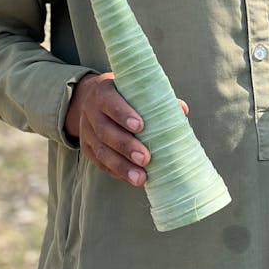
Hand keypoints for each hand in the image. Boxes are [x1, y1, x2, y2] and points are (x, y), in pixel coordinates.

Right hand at [65, 73, 188, 186]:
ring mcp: (86, 131)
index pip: (110, 102)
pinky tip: (131, 179)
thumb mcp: (133, 89)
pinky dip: (116, 172)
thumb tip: (181, 110)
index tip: (141, 126)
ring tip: (140, 178)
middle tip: (145, 158)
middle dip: (126, 146)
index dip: (123, 114)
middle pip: (105, 131)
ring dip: (121, 166)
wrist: (92, 99)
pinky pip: (100, 163)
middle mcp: (91, 111)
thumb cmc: (123, 94)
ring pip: (102, 151)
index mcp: (103, 92)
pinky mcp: (87, 148)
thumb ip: (156, 98)